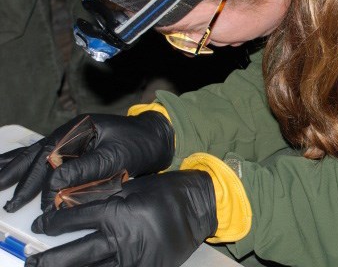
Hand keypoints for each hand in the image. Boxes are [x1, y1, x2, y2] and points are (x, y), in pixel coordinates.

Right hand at [0, 111, 173, 211]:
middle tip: (9, 204)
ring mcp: (72, 138)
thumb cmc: (139, 143)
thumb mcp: (116, 156)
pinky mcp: (77, 148)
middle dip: (21, 179)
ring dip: (17, 169)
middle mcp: (71, 132)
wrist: (157, 136)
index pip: (52, 158)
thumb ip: (86, 168)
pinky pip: (48, 156)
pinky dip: (29, 162)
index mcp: (78, 129)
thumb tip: (55, 183)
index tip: (46, 206)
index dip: (45, 184)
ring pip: (37, 153)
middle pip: (38, 155)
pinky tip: (15, 167)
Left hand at [27, 170, 217, 266]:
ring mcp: (132, 259)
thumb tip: (73, 205)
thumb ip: (104, 198)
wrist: (197, 206)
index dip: (52, 224)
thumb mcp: (132, 187)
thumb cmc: (165, 192)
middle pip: (74, 254)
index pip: (73, 220)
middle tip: (31, 262)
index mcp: (115, 213)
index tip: (41, 226)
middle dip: (49, 259)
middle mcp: (119, 239)